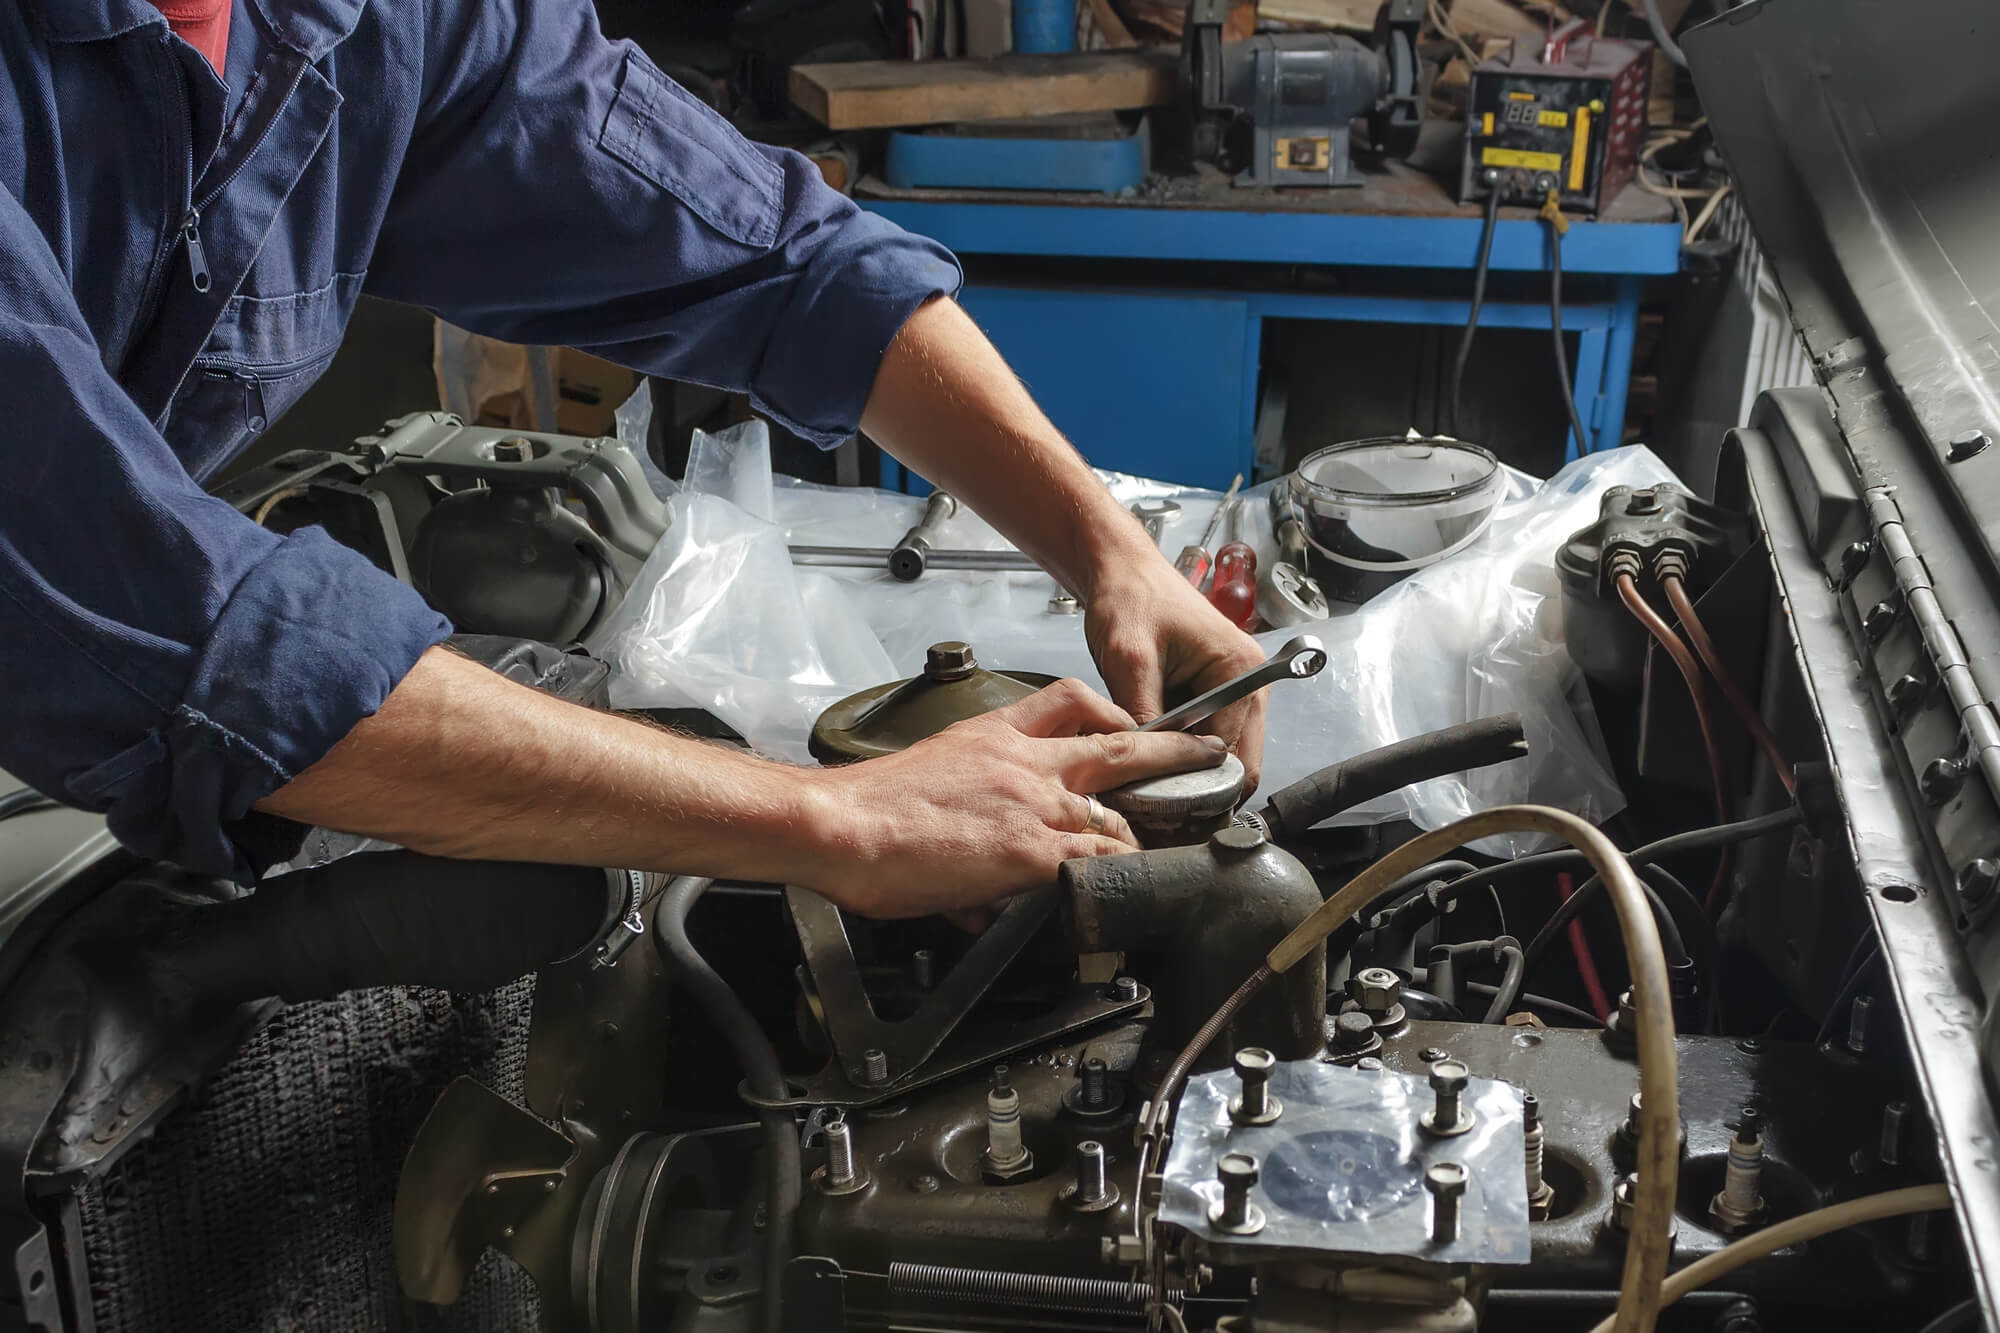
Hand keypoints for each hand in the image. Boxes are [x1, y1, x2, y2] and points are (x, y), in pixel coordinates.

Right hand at [797, 679, 1227, 917]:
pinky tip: (1130, 890)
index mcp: (996, 736)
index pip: (1066, 702)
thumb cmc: (867, 809)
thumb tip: (978, 886)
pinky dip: (1117, 875)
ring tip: (1171, 850)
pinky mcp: (1031, 853)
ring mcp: (1034, 806)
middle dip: (1170, 748)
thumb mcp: (929, 783)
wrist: (842, 824)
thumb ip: (968, 817)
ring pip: (1117, 813)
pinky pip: (1097, 861)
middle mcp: (1026, 763)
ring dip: (1145, 834)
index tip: (1129, 723)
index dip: (1108, 711)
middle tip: (1206, 753)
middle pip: (1118, 744)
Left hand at [1084, 553, 1270, 789]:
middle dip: (1197, 782)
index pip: (1233, 753)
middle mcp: (1250, 685)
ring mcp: (1235, 691)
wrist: (1121, 571)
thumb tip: (1147, 772)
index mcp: (1242, 672)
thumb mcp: (1130, 661)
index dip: (1197, 782)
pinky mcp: (1214, 694)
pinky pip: (1203, 736)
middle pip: (1235, 760)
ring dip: (1186, 766)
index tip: (1158, 803)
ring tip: (1145, 777)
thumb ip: (1144, 718)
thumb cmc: (1129, 600)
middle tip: (1151, 800)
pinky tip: (1149, 753)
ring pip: (1218, 753)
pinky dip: (1179, 748)